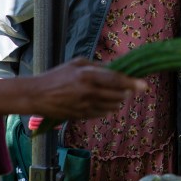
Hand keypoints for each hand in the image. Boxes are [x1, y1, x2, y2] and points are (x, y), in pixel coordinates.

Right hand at [28, 59, 147, 119]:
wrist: (36, 95)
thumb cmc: (57, 75)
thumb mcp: (77, 63)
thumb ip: (97, 66)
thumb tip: (116, 68)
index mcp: (87, 75)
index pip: (116, 80)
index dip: (132, 83)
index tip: (144, 85)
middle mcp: (88, 91)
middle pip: (118, 95)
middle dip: (127, 93)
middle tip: (129, 90)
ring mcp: (84, 106)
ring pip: (112, 106)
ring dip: (118, 101)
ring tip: (117, 96)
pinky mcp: (81, 116)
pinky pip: (102, 114)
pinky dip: (107, 109)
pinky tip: (105, 104)